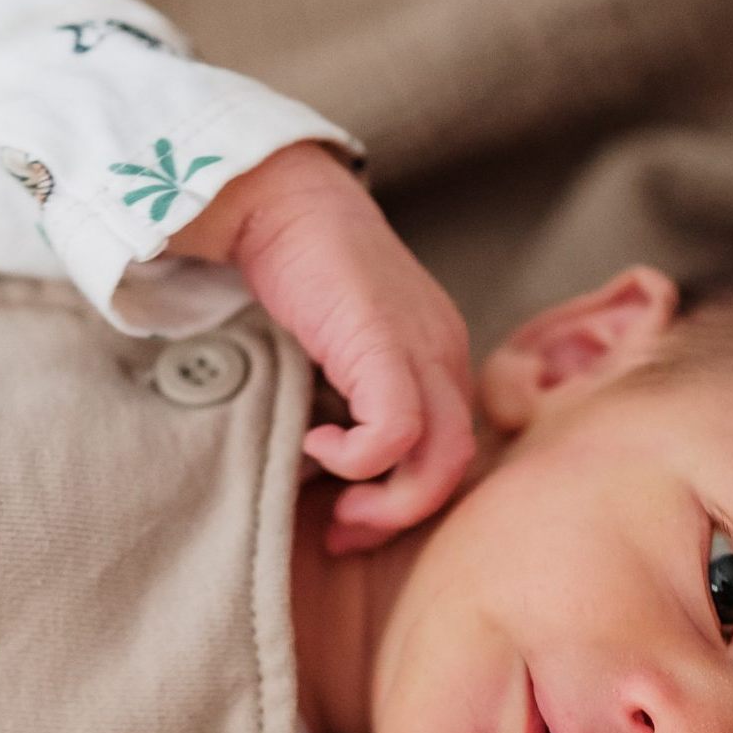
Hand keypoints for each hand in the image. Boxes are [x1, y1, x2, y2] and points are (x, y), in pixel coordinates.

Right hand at [168, 142, 474, 553]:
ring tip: (335, 510)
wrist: (277, 198)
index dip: (406, 503)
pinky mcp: (386, 343)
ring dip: (386, 504)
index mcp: (440, 362)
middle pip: (455, 470)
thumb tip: (324, 473)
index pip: (450, 457)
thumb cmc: (296, 274)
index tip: (351, 525)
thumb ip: (350, 401)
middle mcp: (445, 357)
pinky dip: (358, 458)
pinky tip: (319, 445)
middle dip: (398, 519)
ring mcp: (424, 349)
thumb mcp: (338, 353)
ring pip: (441, 462)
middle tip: (344, 534)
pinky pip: (398, 432)